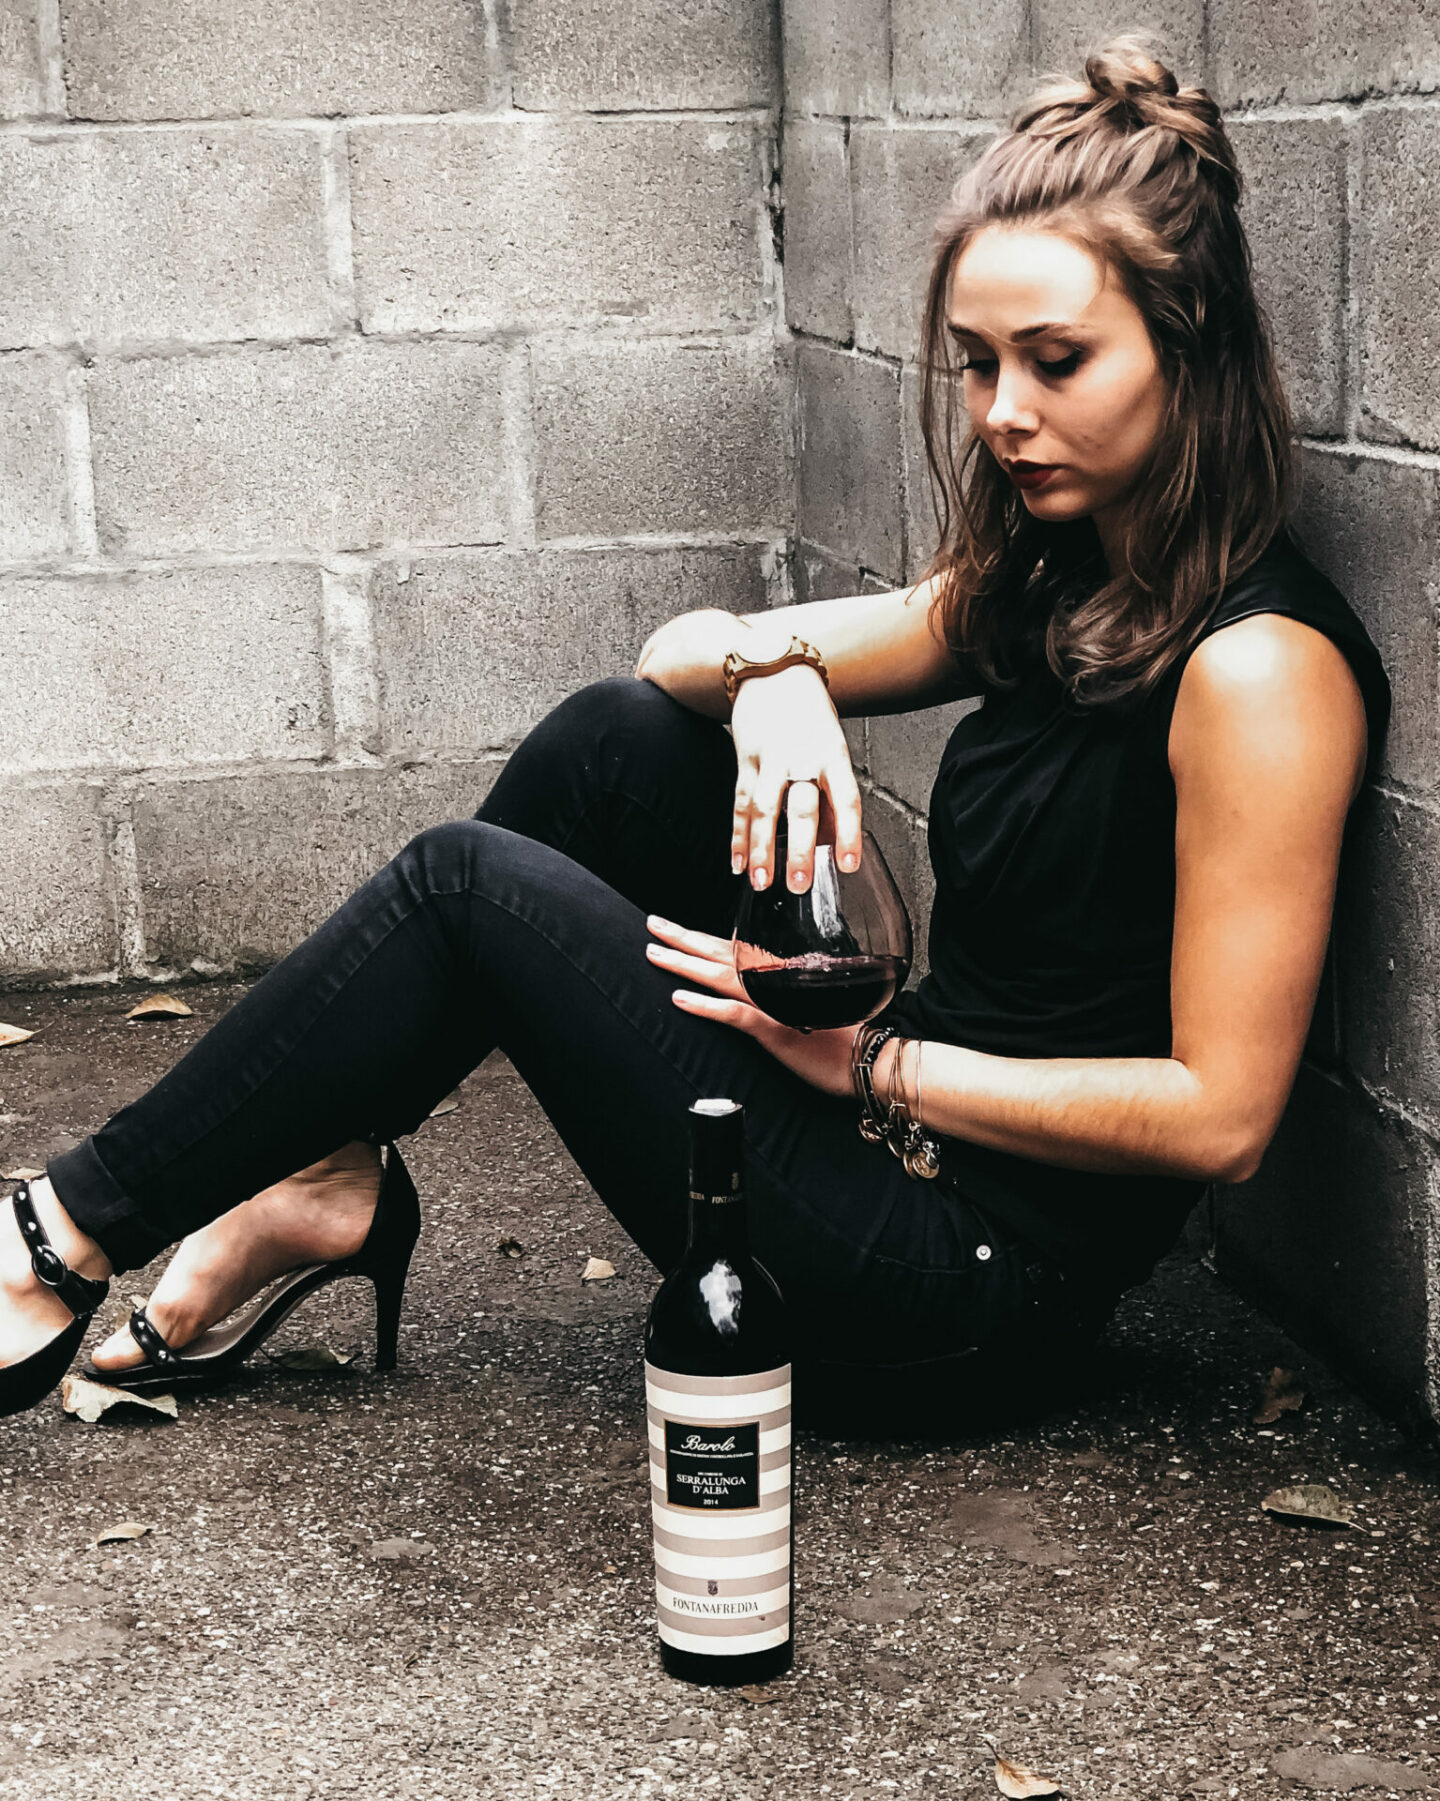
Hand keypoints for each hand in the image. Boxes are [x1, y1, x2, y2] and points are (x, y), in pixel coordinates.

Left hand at [645, 916, 858, 1098]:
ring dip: (685, 964)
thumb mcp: (812, 1004)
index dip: (704, 939)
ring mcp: (772, 1004)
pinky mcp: (774, 1030)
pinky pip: (733, 1014)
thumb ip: (786, 989)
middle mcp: (773, 982)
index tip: (676, 928)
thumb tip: (763, 980)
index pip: (735, 950)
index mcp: (781, 975)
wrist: (868, 1058)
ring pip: (720, 977)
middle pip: (720, 955)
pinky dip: (705, 1005)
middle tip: (652, 925)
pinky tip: (679, 998)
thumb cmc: (845, 1034)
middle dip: (683, 939)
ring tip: (655, 953)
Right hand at [729, 666, 862, 894]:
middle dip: (799, 850)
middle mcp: (802, 757)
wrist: (773, 669)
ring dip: (761, 850)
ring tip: (761, 882)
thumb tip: (831, 839)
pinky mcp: (745, 759)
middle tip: (799, 884)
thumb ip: (832, 791)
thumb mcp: (833, 745)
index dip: (847, 834)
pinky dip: (738, 836)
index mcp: (833, 754)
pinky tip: (738, 862)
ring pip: (764, 810)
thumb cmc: (810, 712)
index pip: (846, 798)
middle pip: (801, 808)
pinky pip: (740, 803)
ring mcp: (770, 759)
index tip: (847, 865)